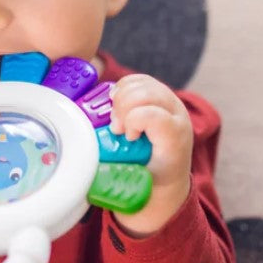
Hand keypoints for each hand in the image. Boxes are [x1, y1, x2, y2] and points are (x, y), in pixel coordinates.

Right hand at [109, 74, 192, 236]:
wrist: (167, 178)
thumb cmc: (148, 183)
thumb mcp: (133, 184)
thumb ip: (112, 175)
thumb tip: (84, 163)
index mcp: (174, 140)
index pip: (154, 115)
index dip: (132, 121)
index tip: (127, 136)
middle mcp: (177, 116)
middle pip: (146, 93)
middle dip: (123, 108)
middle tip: (117, 128)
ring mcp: (171, 103)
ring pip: (142, 83)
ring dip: (121, 96)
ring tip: (116, 115)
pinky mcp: (161, 95)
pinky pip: (140, 79)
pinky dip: (124, 87)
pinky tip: (117, 103)